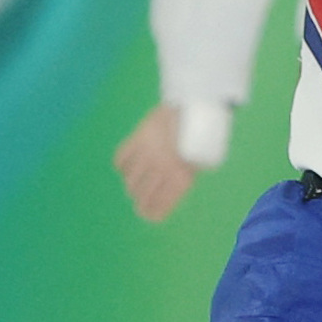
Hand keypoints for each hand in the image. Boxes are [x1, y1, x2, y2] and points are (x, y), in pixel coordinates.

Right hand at [114, 106, 198, 222]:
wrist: (194, 106)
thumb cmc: (200, 137)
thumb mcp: (199, 162)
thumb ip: (182, 178)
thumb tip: (165, 193)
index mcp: (182, 179)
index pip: (159, 206)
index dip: (151, 214)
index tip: (147, 215)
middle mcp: (163, 169)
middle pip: (142, 196)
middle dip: (140, 203)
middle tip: (139, 203)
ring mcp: (149, 154)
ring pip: (130, 181)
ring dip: (131, 185)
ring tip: (134, 184)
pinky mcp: (138, 138)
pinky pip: (121, 159)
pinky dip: (121, 165)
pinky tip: (126, 166)